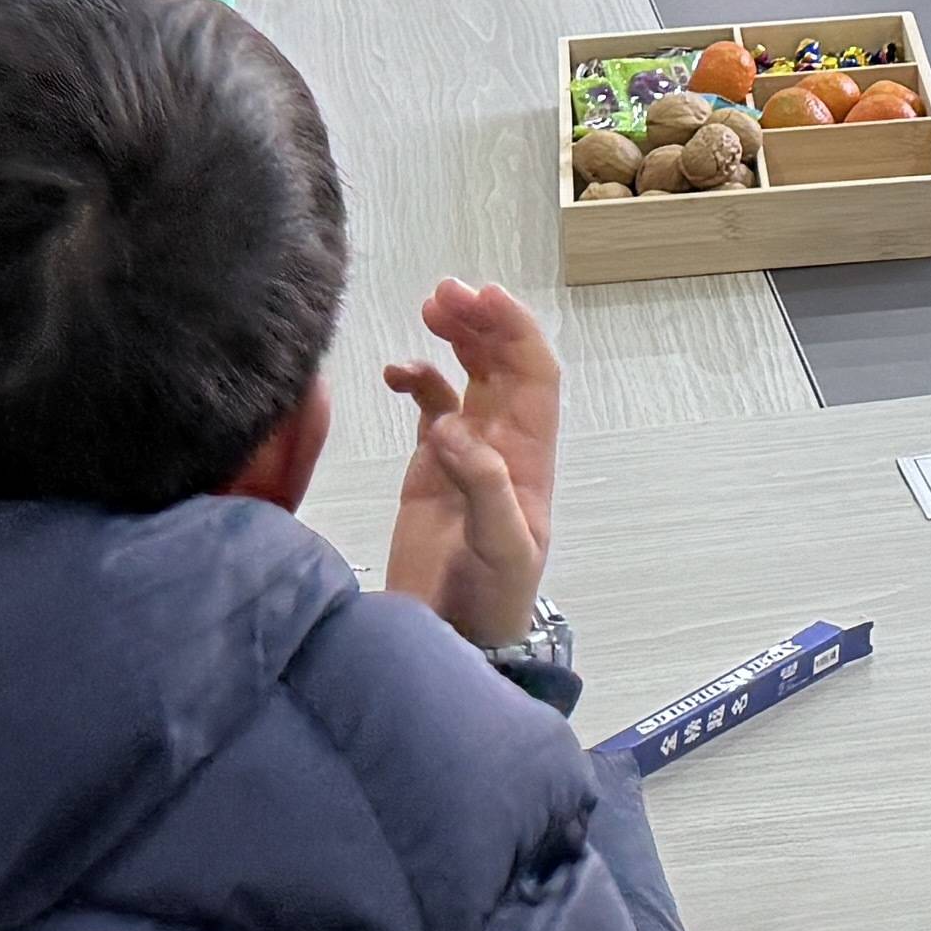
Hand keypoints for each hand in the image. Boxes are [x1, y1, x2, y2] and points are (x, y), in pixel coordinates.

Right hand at [381, 280, 564, 652]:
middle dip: (482, 321)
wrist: (452, 639)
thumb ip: (483, 486)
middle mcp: (503, 444)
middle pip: (503, 362)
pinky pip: (431, 403)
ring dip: (457, 336)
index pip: (534, 374)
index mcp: (529, 456)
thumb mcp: (501, 548)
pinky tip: (396, 371)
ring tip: (430, 306)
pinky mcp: (430, 466)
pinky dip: (417, 378)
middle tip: (445, 291)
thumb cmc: (490, 599)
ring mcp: (466, 451)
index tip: (485, 296)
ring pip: (470, 373)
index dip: (516, 330)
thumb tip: (451, 425)